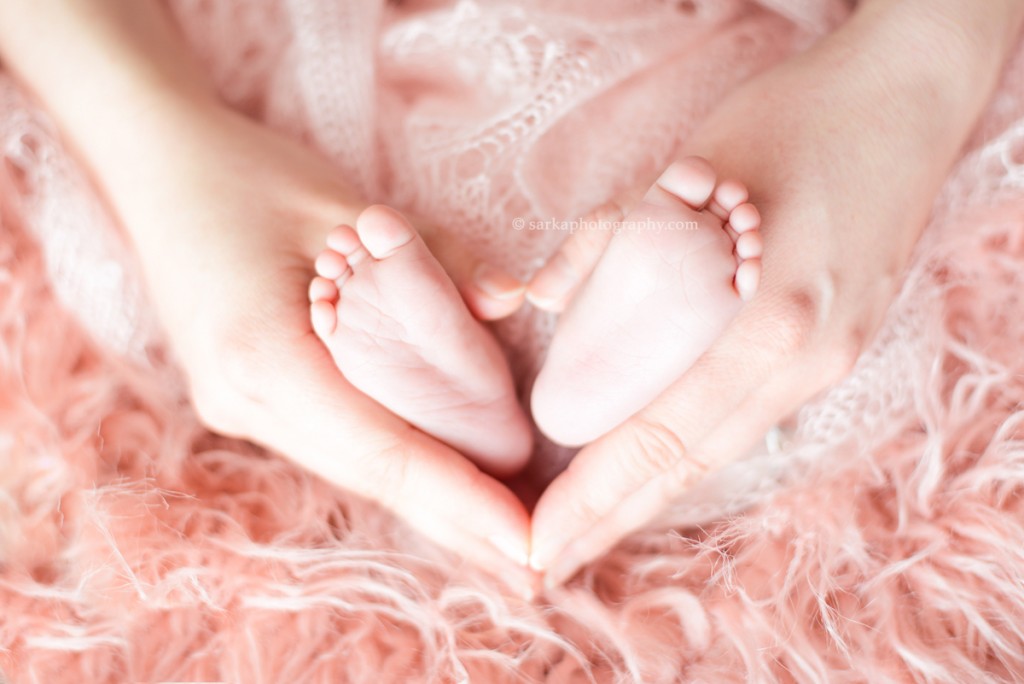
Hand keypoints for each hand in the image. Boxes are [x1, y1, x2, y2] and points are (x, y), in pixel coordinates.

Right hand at [101, 100, 533, 583]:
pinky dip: (395, 465)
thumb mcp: (351, 207)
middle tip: (537, 568)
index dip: (462, 502)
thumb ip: (435, 261)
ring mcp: (239, 406)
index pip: (384, 452)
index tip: (527, 546)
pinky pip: (336, 442)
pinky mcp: (248, 396)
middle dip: (459, 525)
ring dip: (429, 503)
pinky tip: (441, 483)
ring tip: (503, 536)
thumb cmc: (250, 176)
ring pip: (354, 468)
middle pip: (373, 478)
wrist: (155, 167)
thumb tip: (511, 301)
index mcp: (264, 357)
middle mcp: (245, 401)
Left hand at [525, 0, 1016, 586]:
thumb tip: (541, 299)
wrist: (910, 94)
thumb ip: (610, 238)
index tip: (537, 545)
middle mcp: (808, 359)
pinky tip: (649, 467)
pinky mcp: (831, 343)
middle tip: (542, 570)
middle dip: (611, 521)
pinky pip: (744, 413)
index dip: (594, 497)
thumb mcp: (690, 164)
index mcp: (773, 322)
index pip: (662, 435)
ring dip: (648, 494)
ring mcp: (829, 358)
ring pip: (720, 445)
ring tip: (585, 532)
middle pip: (692, 463)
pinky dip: (687, 449)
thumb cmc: (802, 115)